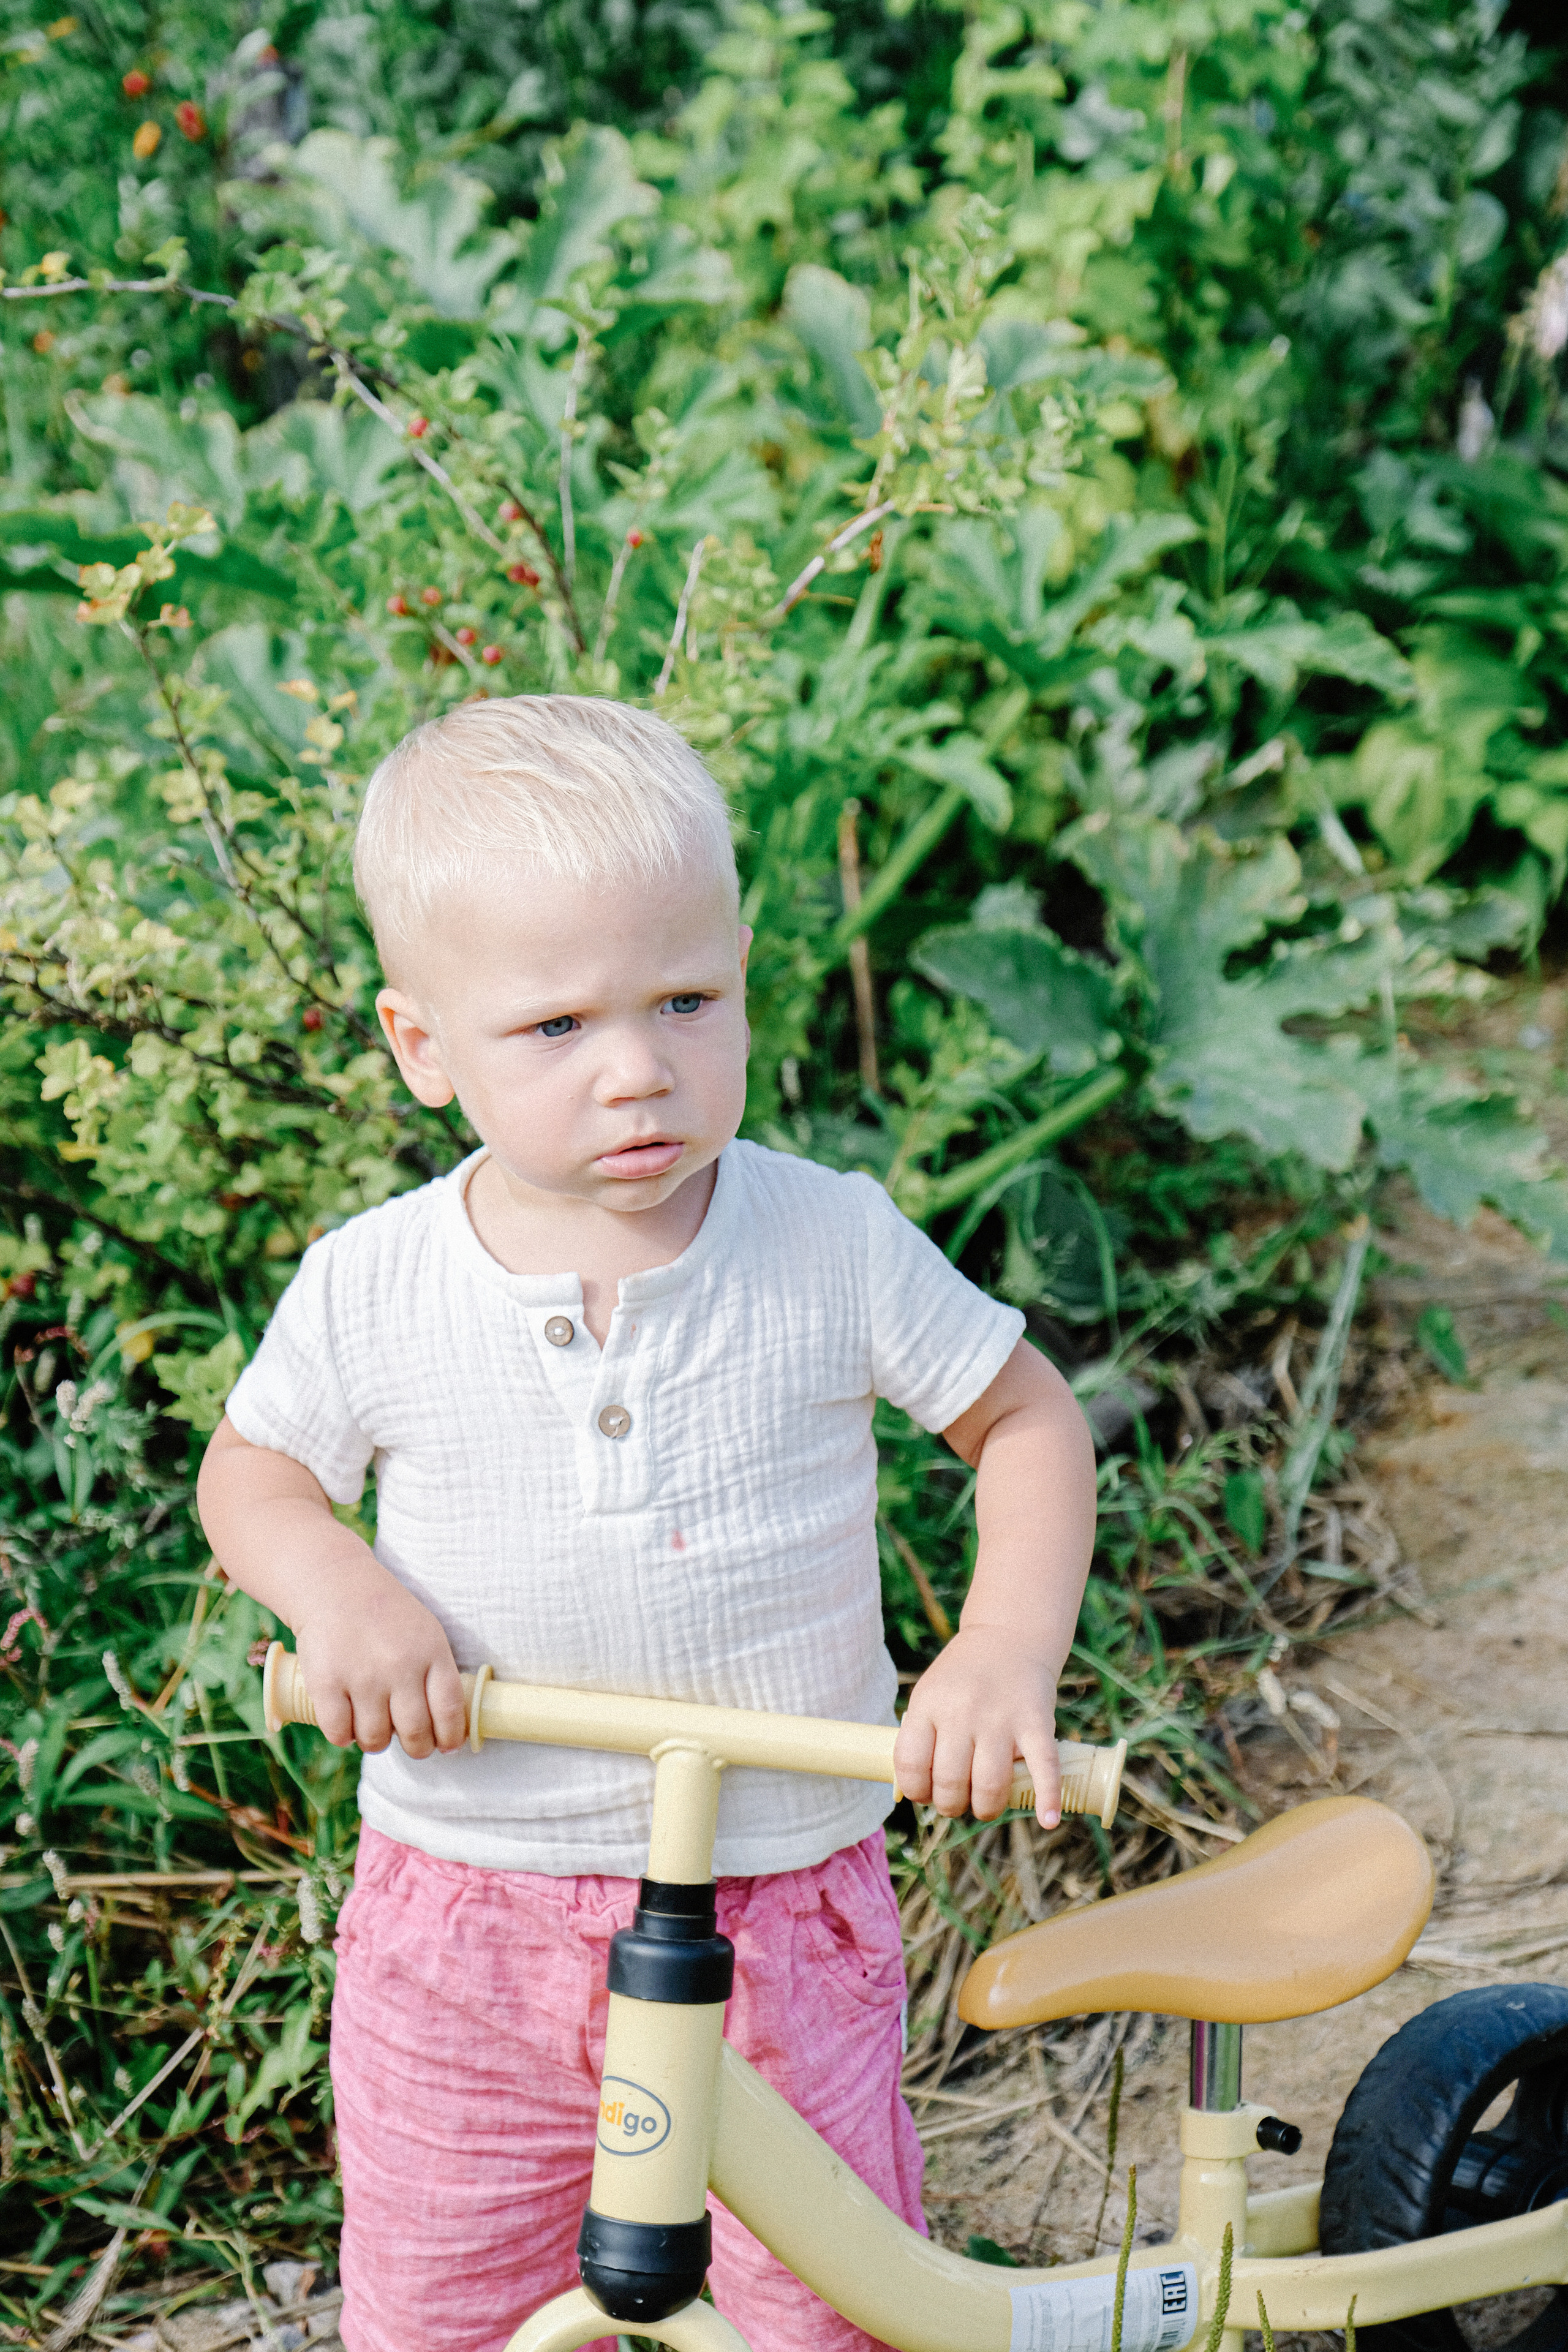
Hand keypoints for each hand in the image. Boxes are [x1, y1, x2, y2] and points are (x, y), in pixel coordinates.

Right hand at [296, 1557, 467, 1759]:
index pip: (450, 1711)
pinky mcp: (326, 1683)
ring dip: (376, 1740)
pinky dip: (343, 1735)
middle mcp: (400, 1666)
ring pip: (376, 1739)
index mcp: (431, 1652)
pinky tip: (346, 1719)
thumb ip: (436, 1674)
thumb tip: (447, 1729)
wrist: (335, 1585)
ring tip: (374, 1724)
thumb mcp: (426, 1632)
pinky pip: (339, 1733)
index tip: (445, 1745)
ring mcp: (362, 1676)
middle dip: (417, 1748)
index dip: (450, 1737)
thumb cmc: (386, 1615)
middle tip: (412, 1744)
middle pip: (416, 1733)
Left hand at [893, 1625, 1061, 1827]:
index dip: (917, 1792)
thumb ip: (921, 1738)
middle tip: (959, 1801)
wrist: (1009, 1636)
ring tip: (986, 1805)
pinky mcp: (1036, 1723)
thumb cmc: (964, 1678)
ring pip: (990, 1786)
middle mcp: (962, 1712)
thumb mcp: (929, 1695)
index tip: (927, 1794)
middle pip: (951, 1783)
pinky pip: (1043, 1768)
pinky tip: (1047, 1818)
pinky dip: (1047, 1797)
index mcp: (929, 1705)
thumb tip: (916, 1793)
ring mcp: (1001, 1718)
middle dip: (952, 1806)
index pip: (911, 1765)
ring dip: (986, 1809)